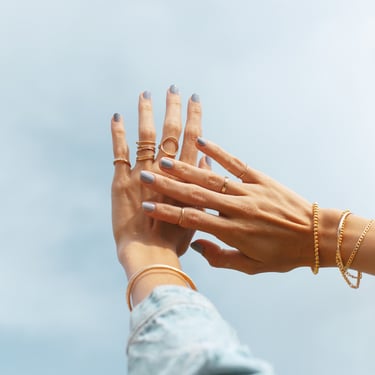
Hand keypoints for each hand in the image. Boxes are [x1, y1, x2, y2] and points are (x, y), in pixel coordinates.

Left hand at [111, 88, 207, 276]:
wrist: (151, 254)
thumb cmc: (175, 239)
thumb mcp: (196, 211)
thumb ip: (200, 185)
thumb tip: (205, 162)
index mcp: (184, 177)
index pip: (192, 140)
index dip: (194, 118)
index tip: (195, 99)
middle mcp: (165, 171)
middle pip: (171, 132)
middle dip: (173, 108)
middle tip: (173, 88)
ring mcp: (143, 174)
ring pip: (146, 136)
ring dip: (146, 113)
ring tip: (145, 94)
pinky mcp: (122, 181)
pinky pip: (119, 152)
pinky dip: (117, 133)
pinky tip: (117, 116)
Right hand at [139, 138, 327, 273]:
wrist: (317, 236)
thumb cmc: (284, 255)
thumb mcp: (252, 267)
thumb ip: (221, 258)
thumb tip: (196, 245)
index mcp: (234, 232)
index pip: (193, 220)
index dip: (168, 213)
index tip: (147, 206)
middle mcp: (238, 209)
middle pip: (196, 195)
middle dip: (168, 186)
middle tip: (146, 176)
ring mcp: (249, 192)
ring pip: (212, 178)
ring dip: (186, 169)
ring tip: (164, 160)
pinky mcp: (261, 179)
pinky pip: (236, 164)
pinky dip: (218, 152)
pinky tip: (202, 142)